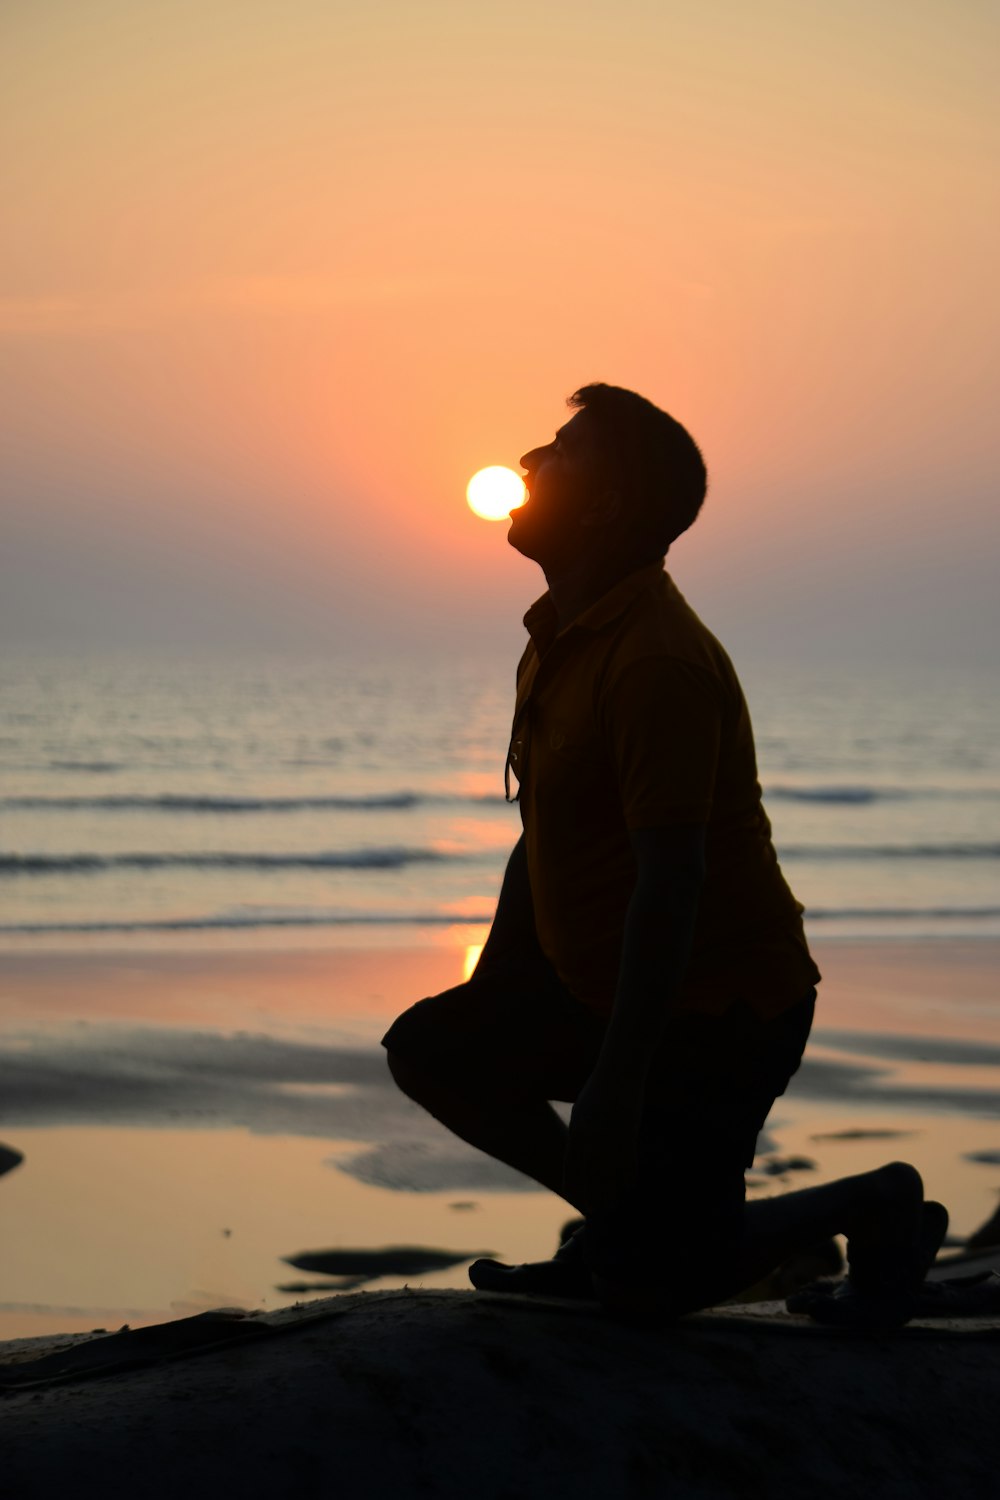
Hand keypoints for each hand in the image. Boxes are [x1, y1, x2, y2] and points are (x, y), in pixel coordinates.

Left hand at [563, 1073, 641, 1215]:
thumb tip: (578, 1154)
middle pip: (591, 1177)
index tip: (577, 1201)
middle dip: (594, 1197)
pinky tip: (630, 1187)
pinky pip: (629, 1165)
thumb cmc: (597, 1089)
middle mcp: (592, 1139)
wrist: (619, 1072)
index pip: (572, 1168)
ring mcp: (611, 1139)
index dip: (575, 1187)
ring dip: (613, 1193)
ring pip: (611, 1176)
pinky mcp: (629, 1135)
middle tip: (596, 1211)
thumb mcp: (581, 1111)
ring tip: (614, 1205)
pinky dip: (629, 1179)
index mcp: (576, 1132)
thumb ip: (579, 1133)